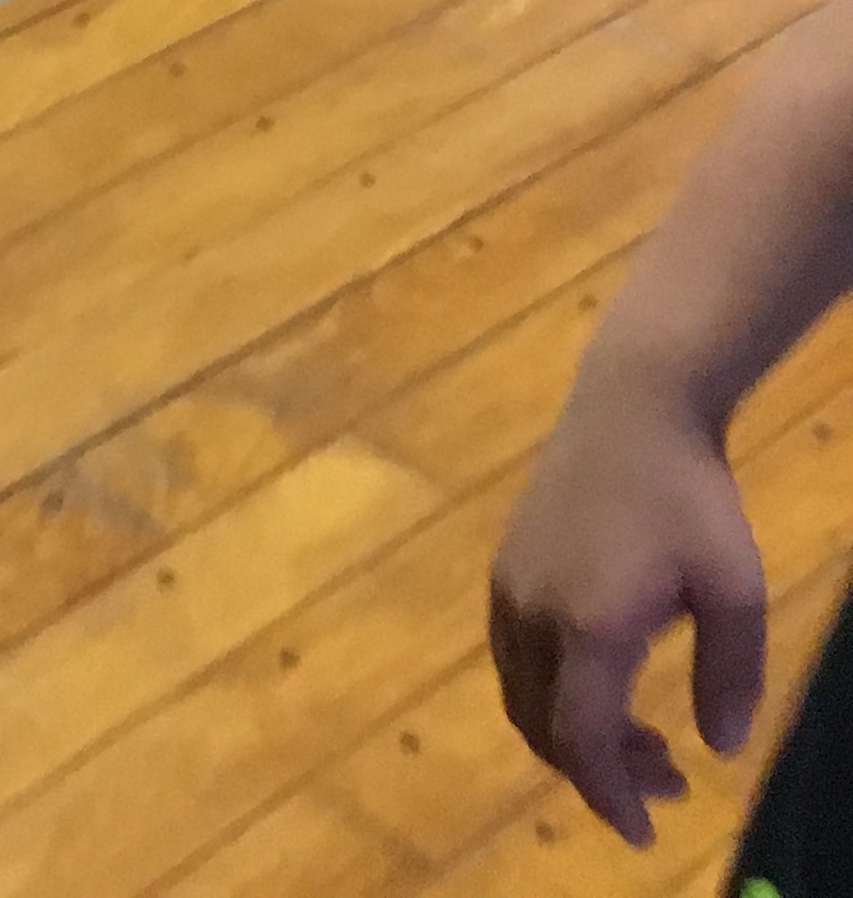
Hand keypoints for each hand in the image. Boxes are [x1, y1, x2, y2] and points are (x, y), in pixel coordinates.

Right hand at [488, 368, 767, 845]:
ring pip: (523, 697)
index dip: (611, 796)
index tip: (646, 832)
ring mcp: (509, 590)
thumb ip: (730, 675)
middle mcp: (532, 616)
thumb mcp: (735, 590)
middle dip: (602, 772)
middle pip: (545, 728)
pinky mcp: (504, 570)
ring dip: (576, 735)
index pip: (582, 740)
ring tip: (646, 740)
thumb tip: (717, 748)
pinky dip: (554, 697)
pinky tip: (604, 683)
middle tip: (671, 781)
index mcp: (589, 627)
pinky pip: (513, 661)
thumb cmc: (691, 497)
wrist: (629, 408)